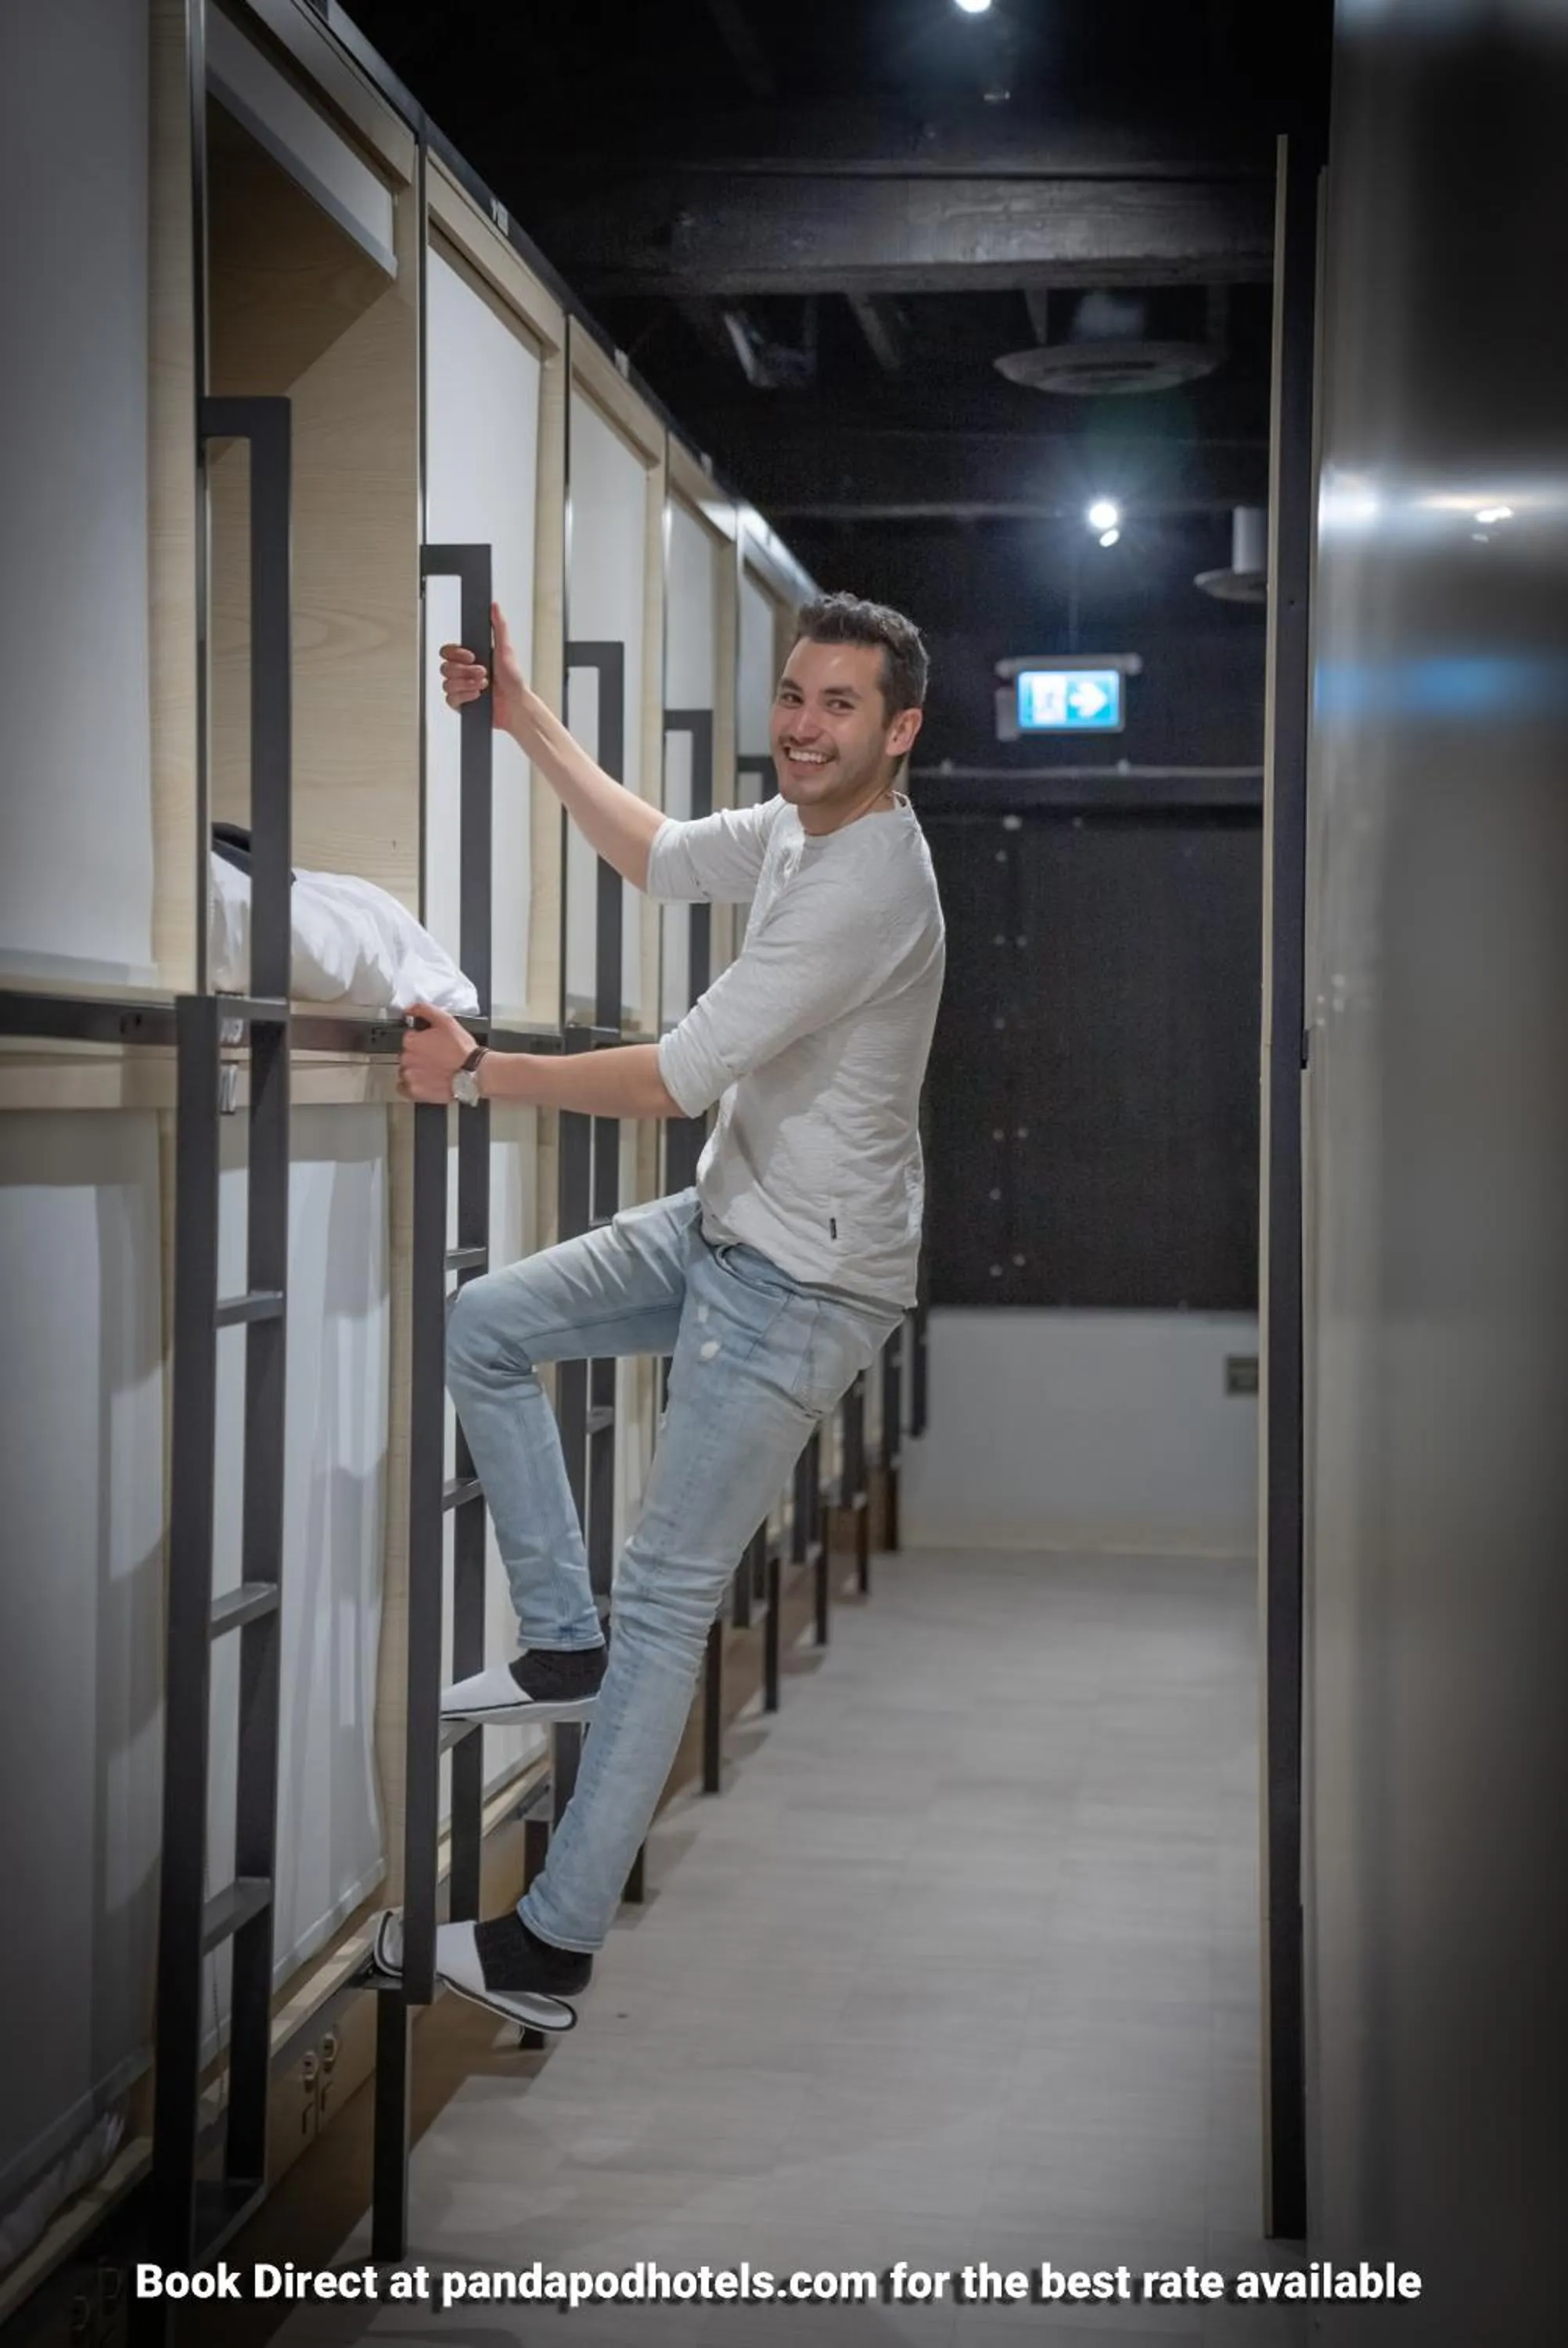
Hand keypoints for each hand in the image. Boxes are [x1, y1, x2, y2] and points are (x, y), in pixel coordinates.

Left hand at [398, 1002, 476, 1103]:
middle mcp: (406, 1059)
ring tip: (433, 1070)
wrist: (472, 1073)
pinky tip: (424, 1081)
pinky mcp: (414, 1092)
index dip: (421, 1040)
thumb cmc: (461, 1050)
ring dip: (415, 1069)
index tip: (431, 1044)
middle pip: (406, 1055)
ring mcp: (409, 1076)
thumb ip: (424, 1010)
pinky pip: (403, 1088)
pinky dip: (411, 1085)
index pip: (409, 1038)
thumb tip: (409, 1009)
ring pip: (405, 1070)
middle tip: (435, 1057)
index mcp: (411, 1041)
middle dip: (418, 1055)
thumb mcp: (446, 1021)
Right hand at [439, 602, 528, 737]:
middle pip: (445, 667)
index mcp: (470, 658)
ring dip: (466, 684)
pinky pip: (450, 699)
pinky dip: (465, 697)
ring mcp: (461, 689)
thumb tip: (494, 606)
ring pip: (447, 683)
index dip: (456, 654)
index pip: (448, 651)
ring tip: (484, 685)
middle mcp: (463, 673)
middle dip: (465, 671)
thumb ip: (499, 626)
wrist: (516, 705)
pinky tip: (478, 696)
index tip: (472, 656)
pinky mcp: (461, 704)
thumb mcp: (506, 649)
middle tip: (483, 673)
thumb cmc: (513, 680)